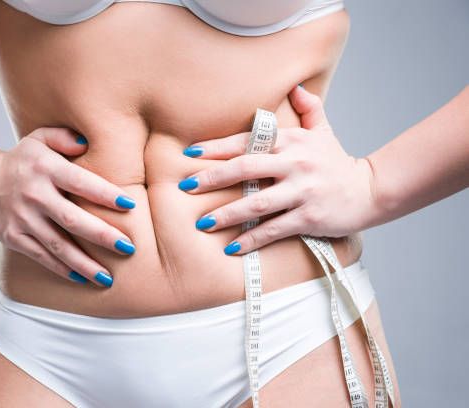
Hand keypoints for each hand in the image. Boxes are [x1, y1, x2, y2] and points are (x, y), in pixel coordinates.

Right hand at [0, 127, 136, 286]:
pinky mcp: (14, 238)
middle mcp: (34, 195)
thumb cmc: (25, 160)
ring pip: (58, 245)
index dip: (105, 195)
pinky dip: (63, 269)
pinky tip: (84, 278)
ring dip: (85, 263)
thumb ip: (64, 138)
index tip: (130, 206)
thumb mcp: (40, 138)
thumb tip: (86, 144)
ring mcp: (23, 219)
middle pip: (72, 219)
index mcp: (45, 168)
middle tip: (128, 248)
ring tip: (108, 278)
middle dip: (102, 235)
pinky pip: (42, 256)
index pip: (80, 182)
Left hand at [178, 85, 377, 254]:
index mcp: (292, 141)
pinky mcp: (309, 217)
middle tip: (185, 188)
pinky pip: (274, 229)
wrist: (371, 191)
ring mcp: (302, 191)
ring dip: (227, 214)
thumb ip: (309, 109)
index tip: (189, 154)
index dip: (216, 148)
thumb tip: (296, 87)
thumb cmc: (337, 162)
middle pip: (245, 168)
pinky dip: (252, 239)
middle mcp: (295, 163)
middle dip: (212, 178)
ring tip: (202, 223)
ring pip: (257, 203)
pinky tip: (231, 248)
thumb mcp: (324, 131)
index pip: (246, 142)